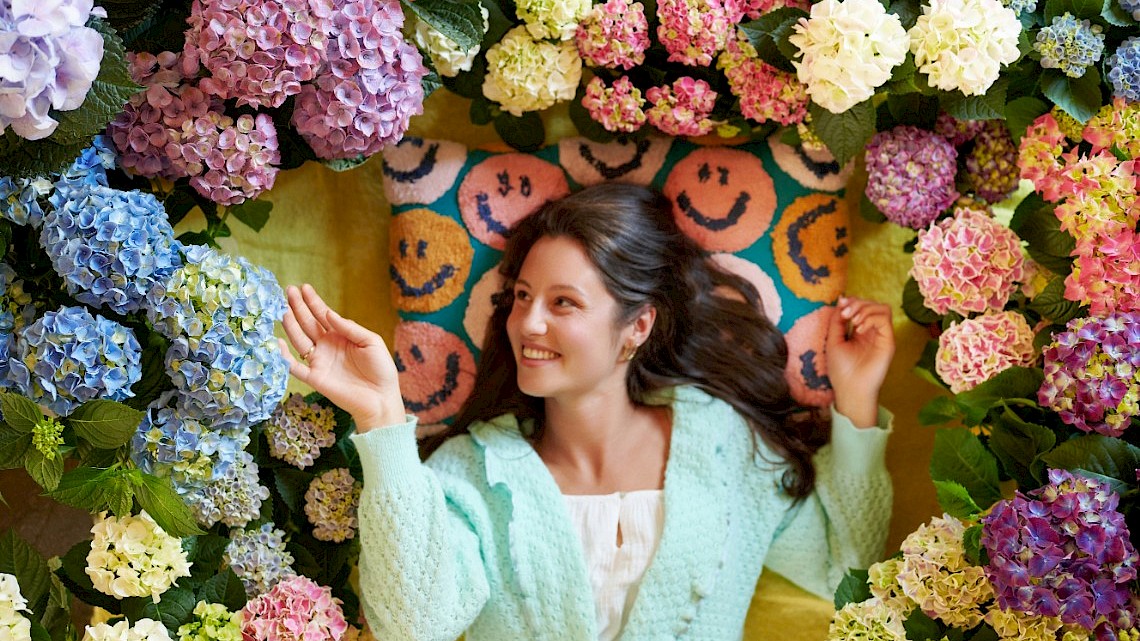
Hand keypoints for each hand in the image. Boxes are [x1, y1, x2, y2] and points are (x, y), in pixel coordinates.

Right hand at [280, 284, 405, 431]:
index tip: (303, 287)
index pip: (323, 315)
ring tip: (283, 309)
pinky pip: (294, 366)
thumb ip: (350, 327)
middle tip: (287, 290)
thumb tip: (328, 313)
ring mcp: (319, 361)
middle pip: (308, 323)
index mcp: (341, 336)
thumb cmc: (380, 369)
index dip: (313, 302)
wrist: (381, 397)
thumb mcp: (371, 341)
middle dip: (298, 307)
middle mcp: (326, 346)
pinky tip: (277, 341)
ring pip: (299, 340)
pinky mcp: (314, 378)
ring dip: (290, 325)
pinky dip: (283, 356)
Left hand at [825, 297, 894, 427]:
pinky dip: (871, 318)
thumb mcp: (833, 339)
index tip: (841, 309)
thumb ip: (837, 319)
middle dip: (857, 303)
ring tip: (854, 322)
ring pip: (882, 308)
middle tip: (846, 315)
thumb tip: (842, 299)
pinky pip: (885, 319)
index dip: (852, 302)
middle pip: (872, 304)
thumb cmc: (841, 368)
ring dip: (865, 309)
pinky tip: (860, 329)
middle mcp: (872, 331)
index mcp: (859, 330)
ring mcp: (881, 335)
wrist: (850, 388)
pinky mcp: (889, 341)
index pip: (862, 305)